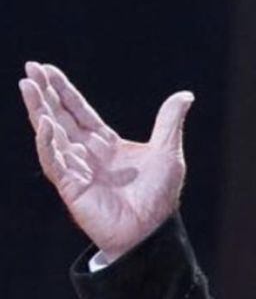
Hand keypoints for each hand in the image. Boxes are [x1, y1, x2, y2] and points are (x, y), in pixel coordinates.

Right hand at [18, 61, 193, 260]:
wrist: (152, 230)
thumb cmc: (158, 195)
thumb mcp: (168, 151)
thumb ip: (169, 122)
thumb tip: (185, 95)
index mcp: (105, 143)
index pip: (78, 110)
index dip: (63, 90)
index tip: (46, 68)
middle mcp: (86, 153)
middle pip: (60, 116)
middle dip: (44, 93)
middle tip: (30, 68)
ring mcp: (76, 169)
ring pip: (50, 134)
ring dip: (39, 111)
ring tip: (27, 86)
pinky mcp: (72, 187)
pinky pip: (55, 162)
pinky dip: (49, 143)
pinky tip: (45, 123)